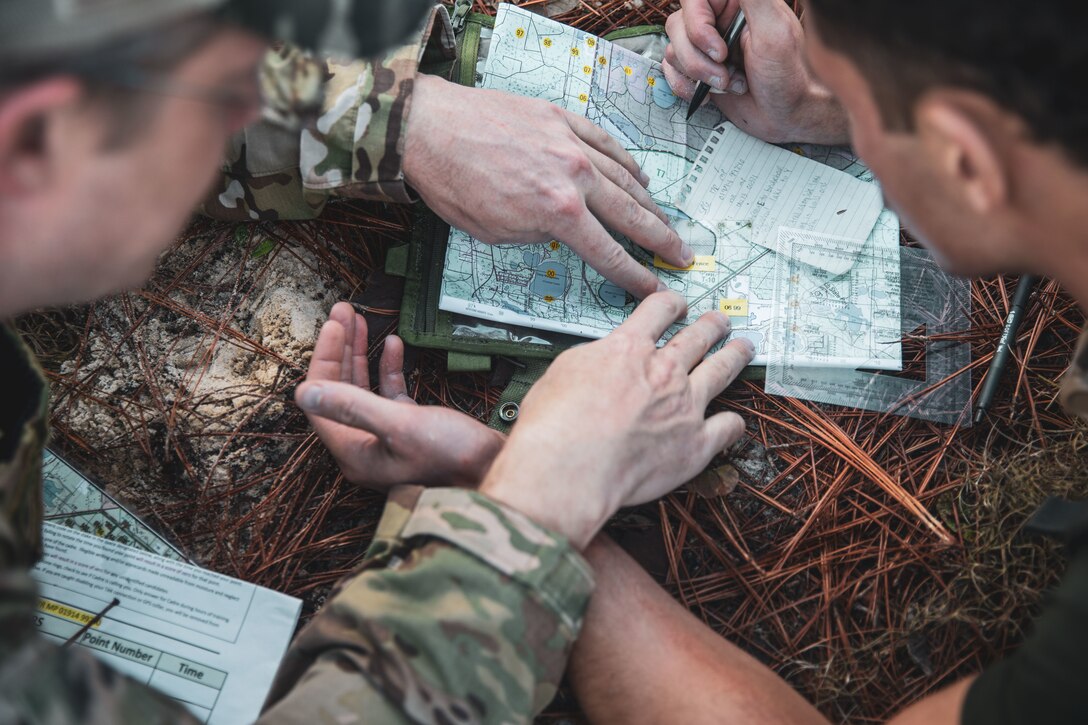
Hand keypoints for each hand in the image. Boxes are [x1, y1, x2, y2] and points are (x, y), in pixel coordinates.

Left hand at [295, 302, 503, 488]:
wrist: (497, 470)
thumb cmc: (452, 455)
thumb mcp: (400, 426)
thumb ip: (352, 406)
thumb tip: (303, 393)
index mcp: (354, 451)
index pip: (323, 399)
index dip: (325, 359)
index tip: (333, 325)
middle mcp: (365, 446)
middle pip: (340, 390)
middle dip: (341, 349)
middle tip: (344, 311)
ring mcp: (387, 438)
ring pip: (363, 389)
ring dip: (361, 354)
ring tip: (360, 320)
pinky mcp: (411, 431)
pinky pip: (389, 394)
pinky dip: (389, 369)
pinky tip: (394, 344)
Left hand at [403, 74, 692, 298]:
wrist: (428, 130)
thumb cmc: (453, 186)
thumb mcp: (496, 233)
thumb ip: (539, 233)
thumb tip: (562, 232)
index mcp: (558, 212)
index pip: (609, 252)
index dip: (635, 275)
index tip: (657, 287)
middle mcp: (574, 175)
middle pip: (631, 214)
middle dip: (660, 239)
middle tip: (683, 255)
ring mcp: (570, 142)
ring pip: (625, 176)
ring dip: (650, 203)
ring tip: (667, 222)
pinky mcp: (560, 117)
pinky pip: (605, 141)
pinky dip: (626, 160)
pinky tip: (639, 175)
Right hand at [479, 292, 754, 548]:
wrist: (569, 467)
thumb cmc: (555, 424)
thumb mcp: (565, 370)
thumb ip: (595, 359)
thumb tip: (603, 359)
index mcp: (629, 349)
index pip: (659, 311)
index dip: (670, 304)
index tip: (676, 305)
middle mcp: (664, 372)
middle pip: (698, 336)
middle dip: (711, 325)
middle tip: (719, 320)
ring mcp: (686, 407)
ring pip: (722, 370)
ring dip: (735, 355)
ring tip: (743, 347)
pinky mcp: (696, 445)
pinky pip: (728, 427)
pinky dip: (732, 423)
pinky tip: (731, 422)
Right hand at [663, 0, 848, 144]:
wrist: (789, 116)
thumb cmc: (790, 76)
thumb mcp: (774, 29)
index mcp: (738, 3)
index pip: (694, 0)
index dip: (697, 25)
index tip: (718, 50)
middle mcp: (719, 21)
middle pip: (678, 26)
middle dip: (697, 58)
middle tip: (725, 72)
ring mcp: (707, 47)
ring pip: (674, 50)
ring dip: (697, 74)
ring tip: (728, 84)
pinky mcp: (699, 70)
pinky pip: (671, 70)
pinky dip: (685, 86)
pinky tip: (710, 93)